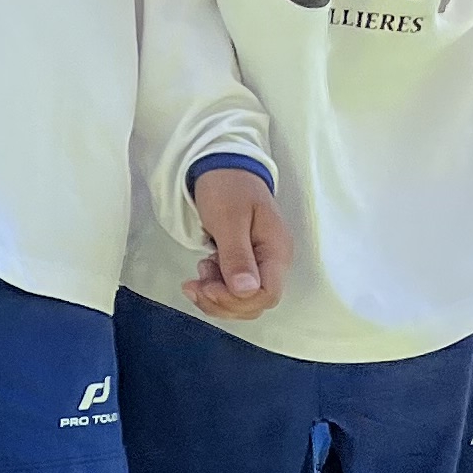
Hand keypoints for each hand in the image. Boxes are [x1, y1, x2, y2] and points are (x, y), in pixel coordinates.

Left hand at [185, 169, 293, 321]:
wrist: (221, 168)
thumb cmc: (227, 187)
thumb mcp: (229, 219)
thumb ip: (237, 256)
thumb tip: (246, 291)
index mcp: (277, 250)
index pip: (267, 294)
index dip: (237, 300)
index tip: (208, 287)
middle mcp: (273, 262)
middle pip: (254, 304)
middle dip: (222, 301)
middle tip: (195, 283)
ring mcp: (259, 264)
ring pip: (242, 301)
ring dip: (215, 297)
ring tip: (198, 273)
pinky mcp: (244, 265)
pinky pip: (232, 290)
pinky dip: (213, 289)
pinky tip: (201, 273)